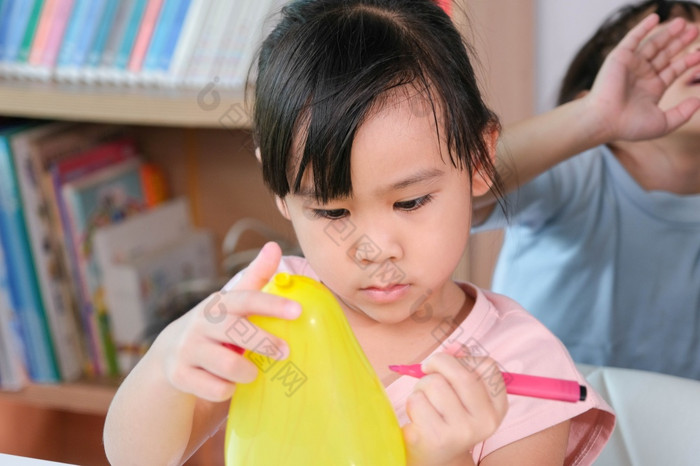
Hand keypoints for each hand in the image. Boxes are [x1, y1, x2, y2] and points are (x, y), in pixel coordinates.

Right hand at [154, 242, 301, 401]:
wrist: (170, 354)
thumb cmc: (215, 325)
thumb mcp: (231, 302)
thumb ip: (255, 277)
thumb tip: (274, 246)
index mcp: (219, 305)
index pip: (246, 300)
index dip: (272, 304)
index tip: (298, 310)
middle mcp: (201, 324)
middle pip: (237, 332)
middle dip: (265, 342)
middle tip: (285, 351)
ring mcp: (189, 350)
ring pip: (228, 365)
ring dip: (247, 372)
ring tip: (252, 373)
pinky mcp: (180, 375)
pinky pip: (215, 388)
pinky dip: (227, 389)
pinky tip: (228, 384)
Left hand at [402, 353, 508, 465]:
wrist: (433, 456)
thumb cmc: (445, 415)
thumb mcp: (460, 392)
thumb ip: (461, 363)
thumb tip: (454, 346)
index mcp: (497, 407)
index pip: (487, 365)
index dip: (464, 358)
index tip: (449, 364)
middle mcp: (485, 421)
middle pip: (461, 373)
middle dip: (437, 363)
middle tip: (427, 368)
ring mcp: (462, 432)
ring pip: (434, 384)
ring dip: (421, 387)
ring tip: (425, 401)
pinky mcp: (437, 438)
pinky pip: (417, 400)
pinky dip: (413, 402)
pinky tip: (419, 416)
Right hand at [587, 13, 699, 141]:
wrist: (604, 120)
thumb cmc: (629, 126)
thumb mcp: (663, 123)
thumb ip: (683, 113)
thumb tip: (699, 101)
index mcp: (652, 88)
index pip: (673, 70)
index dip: (687, 61)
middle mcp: (642, 75)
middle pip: (665, 54)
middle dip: (679, 42)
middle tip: (694, 30)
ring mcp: (631, 65)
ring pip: (653, 44)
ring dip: (667, 33)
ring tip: (683, 23)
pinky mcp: (620, 57)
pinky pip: (633, 38)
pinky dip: (643, 27)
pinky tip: (655, 17)